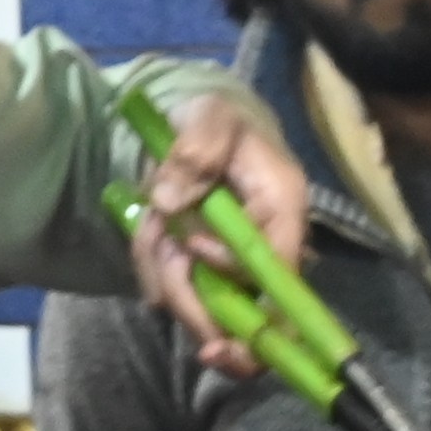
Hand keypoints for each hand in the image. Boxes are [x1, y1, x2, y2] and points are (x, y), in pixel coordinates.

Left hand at [128, 86, 315, 372]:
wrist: (200, 128)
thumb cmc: (215, 119)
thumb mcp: (209, 118)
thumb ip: (194, 151)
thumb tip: (168, 202)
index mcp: (282, 209)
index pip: (278, 268)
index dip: (236, 275)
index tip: (191, 247)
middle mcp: (266, 247)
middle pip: (246, 312)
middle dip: (194, 307)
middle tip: (161, 280)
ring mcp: (236, 266)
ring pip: (204, 310)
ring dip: (164, 278)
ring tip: (149, 229)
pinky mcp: (207, 272)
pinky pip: (176, 294)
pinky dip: (151, 270)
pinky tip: (147, 235)